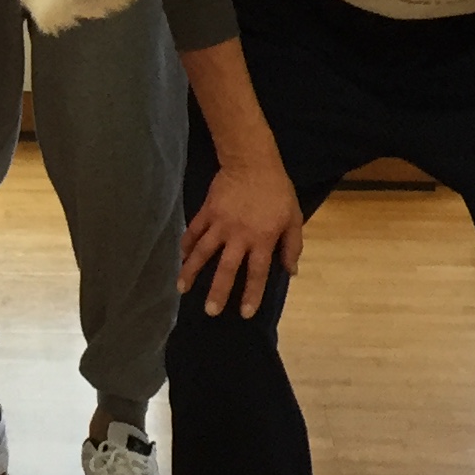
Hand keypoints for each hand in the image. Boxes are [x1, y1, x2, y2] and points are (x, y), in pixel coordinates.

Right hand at [179, 156, 304, 319]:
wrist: (252, 161)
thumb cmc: (277, 191)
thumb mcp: (293, 217)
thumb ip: (292, 246)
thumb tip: (290, 271)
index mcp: (262, 239)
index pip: (257, 272)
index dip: (252, 294)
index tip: (245, 313)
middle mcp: (239, 235)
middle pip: (227, 268)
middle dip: (218, 291)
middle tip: (210, 311)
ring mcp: (220, 223)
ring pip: (203, 252)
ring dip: (191, 271)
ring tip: (181, 288)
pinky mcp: (207, 211)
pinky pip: (194, 230)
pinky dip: (186, 244)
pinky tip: (181, 257)